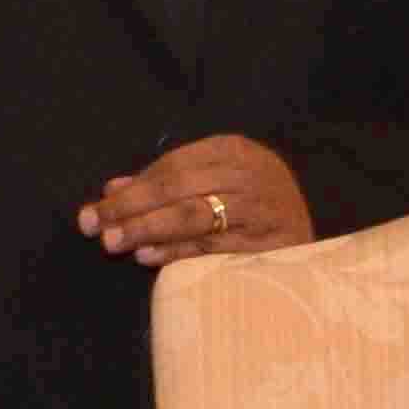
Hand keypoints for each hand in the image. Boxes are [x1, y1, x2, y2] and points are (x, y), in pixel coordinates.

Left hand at [76, 138, 314, 263]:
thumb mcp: (214, 184)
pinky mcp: (268, 243)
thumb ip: (165, 185)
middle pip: (179, 187)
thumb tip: (111, 190)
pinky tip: (148, 257)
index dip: (132, 187)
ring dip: (148, 229)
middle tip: (93, 226)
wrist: (315, 248)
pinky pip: (213, 247)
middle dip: (131, 207)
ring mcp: (260, 208)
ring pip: (194, 215)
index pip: (173, 165)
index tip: (97, 207)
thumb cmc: (253, 209)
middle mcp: (249, 173)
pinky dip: (178, 252)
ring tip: (114, 242)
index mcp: (233, 151)